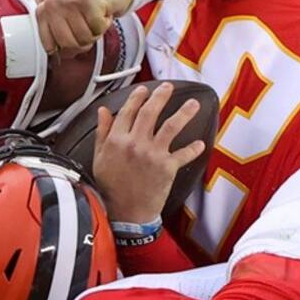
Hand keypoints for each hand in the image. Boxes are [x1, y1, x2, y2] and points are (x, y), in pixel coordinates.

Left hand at [36, 0, 131, 55]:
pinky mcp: (88, 0)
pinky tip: (101, 14)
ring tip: (93, 20)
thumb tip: (56, 61)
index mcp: (43, 11)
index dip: (65, 51)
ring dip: (94, 33)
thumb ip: (58, 40)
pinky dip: (104, 25)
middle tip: (87, 30)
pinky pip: (97, 28)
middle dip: (82, 43)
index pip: (49, 46)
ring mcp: (69, 0)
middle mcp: (53, 4)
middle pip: (67, 44)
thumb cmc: (85, 10)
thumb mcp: (66, 24)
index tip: (72, 42)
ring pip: (84, 37)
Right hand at [92, 83, 204, 223]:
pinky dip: (193, 149)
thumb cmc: (110, 186)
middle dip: (160, 96)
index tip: (144, 89)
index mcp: (116, 139)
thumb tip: (103, 111)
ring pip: (171, 127)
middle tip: (168, 87)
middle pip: (150, 112)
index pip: (128, 111)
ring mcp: (152, 154)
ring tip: (193, 103)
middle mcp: (135, 143)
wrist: (125, 213)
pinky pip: (183, 154)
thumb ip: (102, 132)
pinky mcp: (167, 167)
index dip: (137, 97)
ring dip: (183, 113)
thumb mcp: (99, 157)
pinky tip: (200, 144)